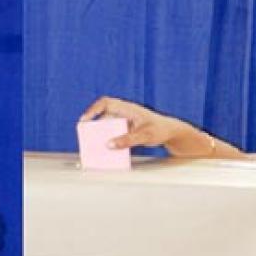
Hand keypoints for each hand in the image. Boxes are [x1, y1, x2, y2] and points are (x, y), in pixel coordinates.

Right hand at [79, 96, 198, 153]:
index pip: (106, 103)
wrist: (171, 133)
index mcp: (127, 108)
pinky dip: (109, 142)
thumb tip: (108, 145)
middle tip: (86, 138)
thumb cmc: (160, 129)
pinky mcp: (127, 131)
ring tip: (94, 147)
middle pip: (104, 118)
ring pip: (108, 128)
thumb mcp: (144, 135)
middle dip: (93, 127)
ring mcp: (125, 123)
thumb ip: (127, 140)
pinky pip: (114, 135)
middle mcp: (124, 114)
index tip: (84, 121)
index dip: (93, 110)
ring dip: (101, 136)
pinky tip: (107, 152)